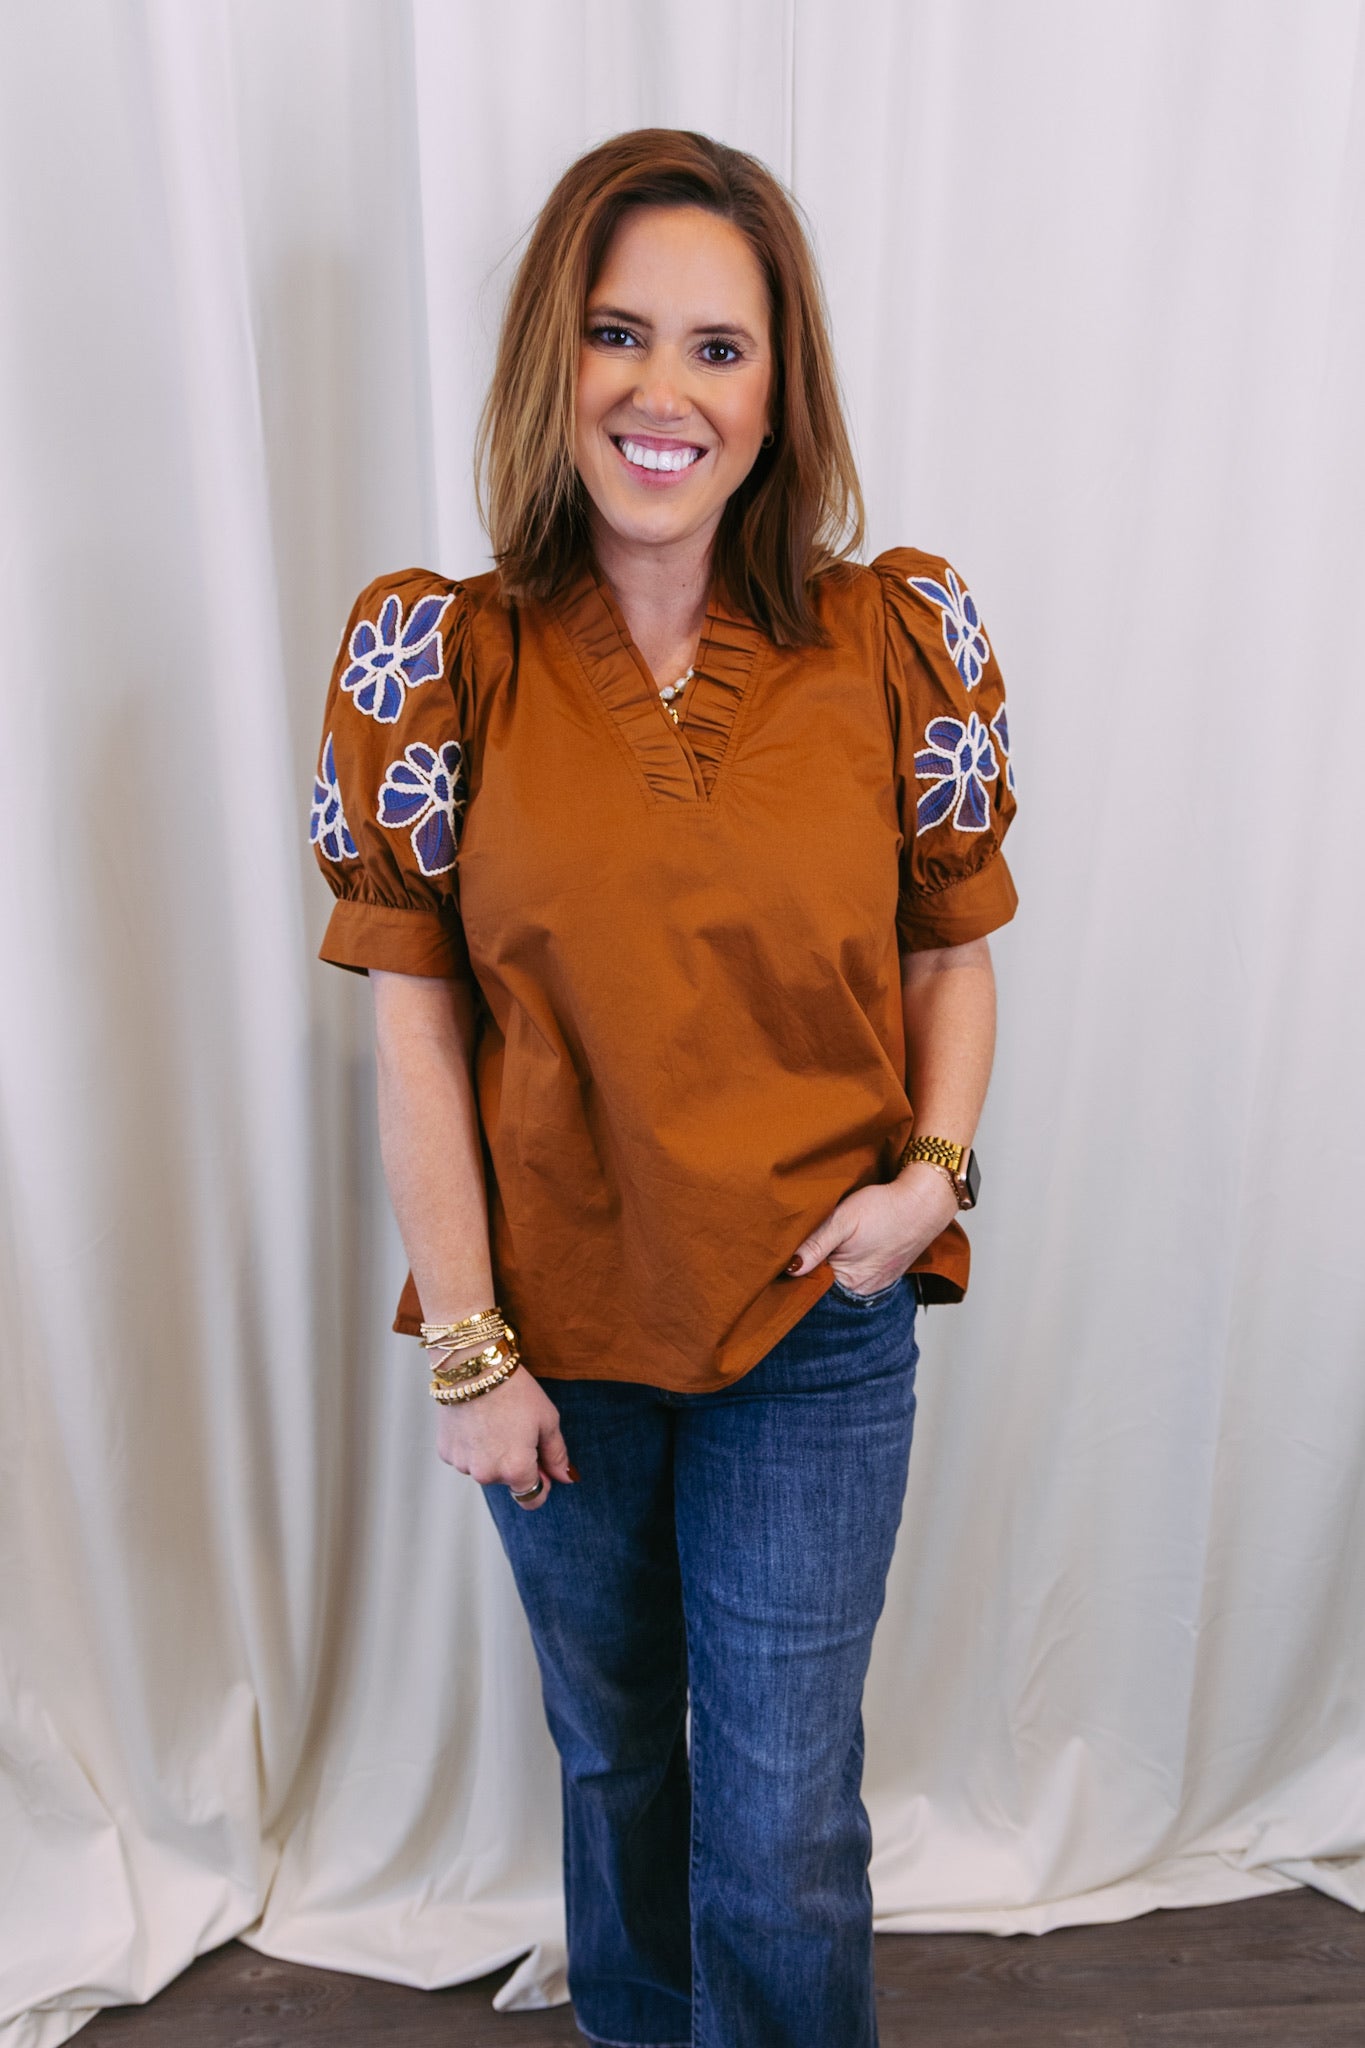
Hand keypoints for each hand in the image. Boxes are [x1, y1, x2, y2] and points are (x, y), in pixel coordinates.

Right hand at [434, 1366, 575, 1510]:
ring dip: (492, 1454)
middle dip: (515, 1463)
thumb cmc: (515, 1391)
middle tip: (517, 1429)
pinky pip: (465, 1457)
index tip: (540, 1463)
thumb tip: (567, 1479)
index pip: (532, 1499)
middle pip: (507, 1481)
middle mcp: (487, 1474)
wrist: (474, 1367)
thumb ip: (557, 1455)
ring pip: (484, 1469)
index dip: (541, 1483)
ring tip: (495, 1421)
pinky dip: (472, 1445)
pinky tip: (476, 1421)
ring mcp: (463, 1464)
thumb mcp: (547, 1421)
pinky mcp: (445, 1452)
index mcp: (516, 1470)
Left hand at [787, 1164, 958, 1294]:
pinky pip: (856, 1277)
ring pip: (839, 1280)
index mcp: (848, 1280)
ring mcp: (874, 1285)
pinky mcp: (883, 1277)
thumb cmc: (884, 1207)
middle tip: (806, 1243)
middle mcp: (861, 1290)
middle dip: (812, 1268)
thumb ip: (815, 1245)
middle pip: (824, 1284)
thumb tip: (791, 1268)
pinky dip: (847, 1265)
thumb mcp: (843, 1219)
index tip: (788, 1252)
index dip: (796, 1268)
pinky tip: (847, 1248)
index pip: (810, 1283)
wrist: (924, 1203)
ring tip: (829, 1243)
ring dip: (829, 1266)